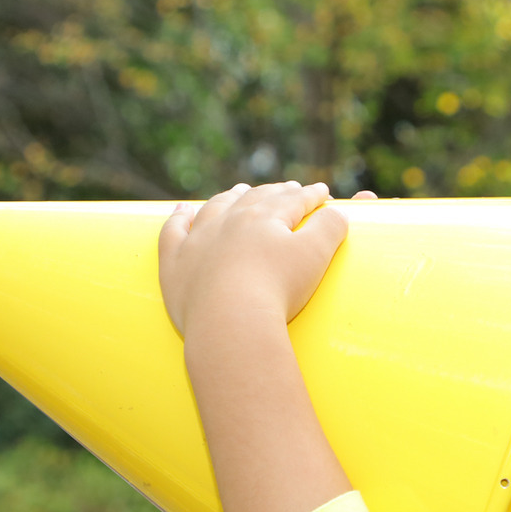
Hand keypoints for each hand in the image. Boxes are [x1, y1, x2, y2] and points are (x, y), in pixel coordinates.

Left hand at [158, 182, 369, 338]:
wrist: (229, 323)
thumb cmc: (277, 290)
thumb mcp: (315, 256)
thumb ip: (330, 228)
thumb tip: (337, 211)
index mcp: (265, 217)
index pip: (292, 200)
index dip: (311, 195)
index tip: (322, 191)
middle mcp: (229, 220)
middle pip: (255, 199)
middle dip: (274, 192)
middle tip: (287, 188)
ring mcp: (198, 240)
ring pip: (215, 208)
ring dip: (230, 197)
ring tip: (240, 191)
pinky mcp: (175, 264)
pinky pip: (173, 232)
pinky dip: (178, 219)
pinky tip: (182, 211)